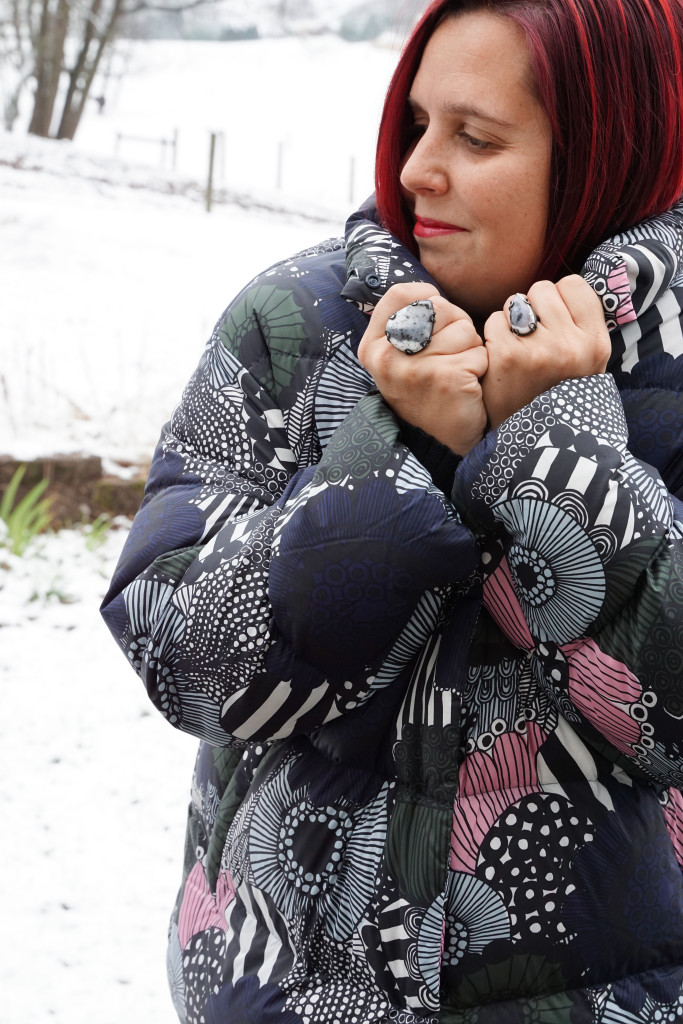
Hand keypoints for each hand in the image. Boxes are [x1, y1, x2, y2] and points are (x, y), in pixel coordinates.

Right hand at [357, 284, 487, 455]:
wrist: (439, 442)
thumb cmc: (426, 390)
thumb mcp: (399, 357)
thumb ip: (405, 324)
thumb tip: (428, 292)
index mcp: (373, 347)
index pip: (399, 294)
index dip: (426, 297)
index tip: (435, 314)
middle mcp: (387, 357)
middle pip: (438, 307)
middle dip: (454, 326)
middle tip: (447, 356)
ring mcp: (415, 368)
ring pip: (464, 330)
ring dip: (470, 349)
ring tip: (456, 372)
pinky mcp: (446, 378)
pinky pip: (479, 353)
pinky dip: (481, 367)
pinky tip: (466, 386)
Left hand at [482, 275, 610, 427]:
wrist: (529, 442)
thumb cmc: (554, 396)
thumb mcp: (585, 364)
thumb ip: (579, 325)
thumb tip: (562, 288)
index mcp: (595, 343)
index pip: (573, 285)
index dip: (558, 298)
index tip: (553, 320)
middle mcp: (571, 345)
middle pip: (542, 289)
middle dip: (532, 308)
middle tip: (531, 339)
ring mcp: (539, 351)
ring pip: (515, 302)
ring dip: (510, 320)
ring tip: (517, 349)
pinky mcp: (507, 357)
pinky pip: (493, 321)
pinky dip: (492, 337)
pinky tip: (500, 359)